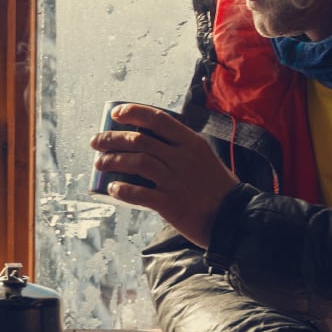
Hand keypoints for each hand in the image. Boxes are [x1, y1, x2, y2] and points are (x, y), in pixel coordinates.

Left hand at [89, 104, 239, 246]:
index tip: (115, 114)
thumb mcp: (205, 159)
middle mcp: (182, 158)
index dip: (133, 112)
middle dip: (111, 138)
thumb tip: (152, 143)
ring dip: (113, 161)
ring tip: (100, 164)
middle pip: (139, 140)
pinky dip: (123, 190)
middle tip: (96, 142)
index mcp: (191, 143)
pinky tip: (112, 188)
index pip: (157, 119)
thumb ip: (182, 149)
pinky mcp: (171, 204)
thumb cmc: (218, 189)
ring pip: (137, 162)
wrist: (235, 219)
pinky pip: (140, 194)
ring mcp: (176, 181)